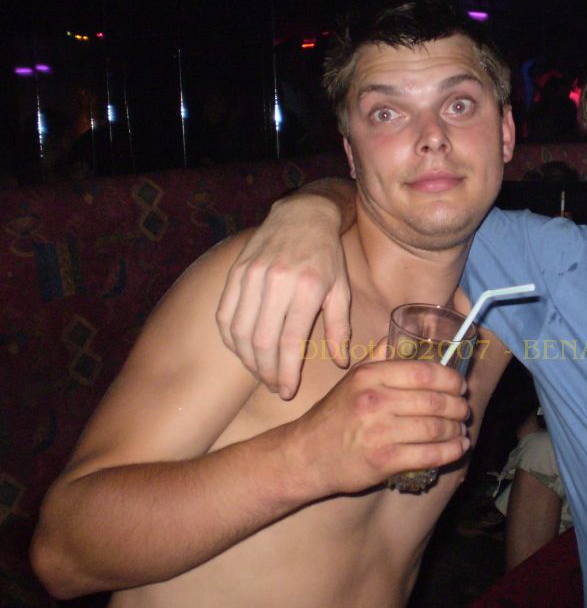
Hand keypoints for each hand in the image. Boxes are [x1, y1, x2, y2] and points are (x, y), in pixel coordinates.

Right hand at [217, 194, 350, 398]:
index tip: (287, 392)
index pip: (290, 342)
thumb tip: (341, 362)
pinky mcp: (236, 272)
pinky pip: (225, 315)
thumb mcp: (341, 290)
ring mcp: (251, 275)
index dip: (287, 373)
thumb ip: (340, 328)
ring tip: (261, 372)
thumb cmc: (327, 257)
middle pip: (261, 342)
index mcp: (307, 288)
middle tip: (275, 386)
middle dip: (266, 372)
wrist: (302, 216)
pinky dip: (231, 339)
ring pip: (239, 332)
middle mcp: (276, 281)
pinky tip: (243, 351)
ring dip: (248, 360)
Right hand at [293, 345, 470, 495]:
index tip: (460, 385)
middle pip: (435, 401)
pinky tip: (458, 448)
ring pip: (436, 428)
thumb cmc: (334, 416)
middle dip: (458, 406)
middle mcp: (375, 401)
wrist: (306, 455)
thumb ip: (378, 358)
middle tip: (464, 410)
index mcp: (370, 376)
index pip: (424, 372)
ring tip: (461, 430)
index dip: (451, 379)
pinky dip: (451, 452)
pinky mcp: (384, 460)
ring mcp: (380, 432)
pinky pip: (429, 455)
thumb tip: (399, 335)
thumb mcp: (351, 380)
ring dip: (457, 430)